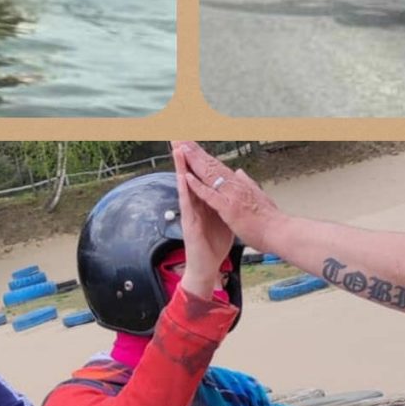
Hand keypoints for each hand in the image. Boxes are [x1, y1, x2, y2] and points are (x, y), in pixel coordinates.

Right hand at [173, 144, 237, 295]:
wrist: (207, 267)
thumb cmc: (213, 244)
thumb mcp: (221, 219)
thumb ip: (222, 203)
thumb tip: (226, 190)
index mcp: (203, 203)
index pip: (200, 178)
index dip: (198, 160)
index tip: (196, 142)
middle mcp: (194, 206)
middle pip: (190, 177)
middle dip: (185, 158)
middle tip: (180, 137)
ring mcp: (189, 214)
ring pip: (184, 187)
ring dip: (180, 168)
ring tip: (178, 149)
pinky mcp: (189, 224)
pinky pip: (186, 205)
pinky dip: (185, 191)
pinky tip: (182, 178)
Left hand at [175, 142, 284, 251]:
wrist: (281, 232)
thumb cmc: (270, 219)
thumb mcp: (259, 196)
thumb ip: (248, 183)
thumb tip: (239, 173)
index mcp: (239, 184)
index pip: (216, 165)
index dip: (202, 155)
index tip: (190, 144)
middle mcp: (235, 185)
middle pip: (210, 165)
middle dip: (194, 151)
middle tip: (180, 138)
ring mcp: (231, 195)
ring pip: (208, 174)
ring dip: (193, 161)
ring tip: (181, 148)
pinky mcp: (229, 208)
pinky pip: (210, 195)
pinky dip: (198, 185)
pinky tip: (187, 177)